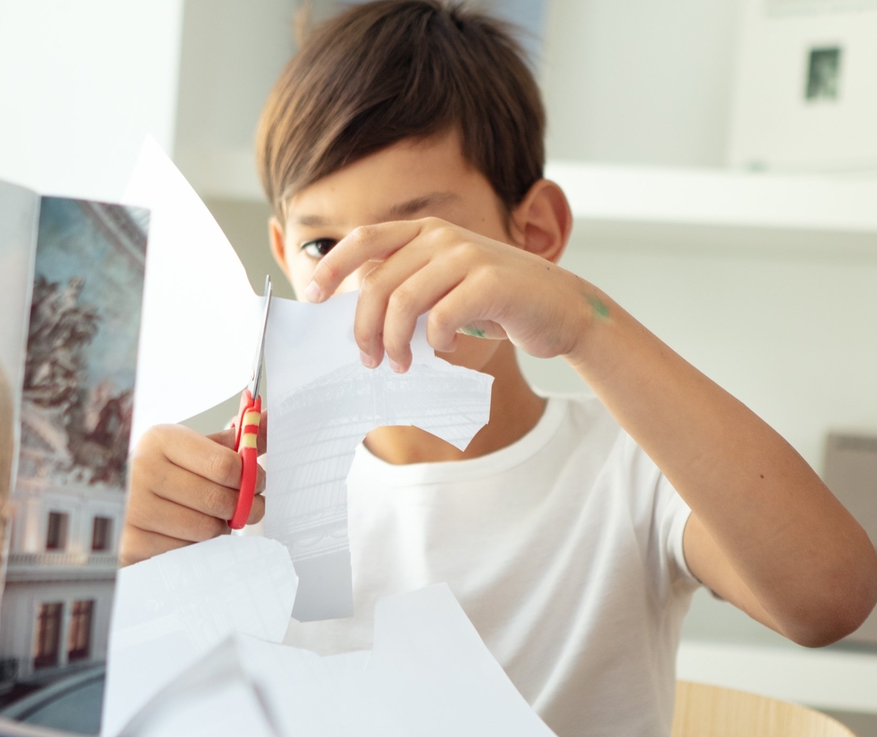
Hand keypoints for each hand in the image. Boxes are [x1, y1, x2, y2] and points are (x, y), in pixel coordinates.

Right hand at [120, 424, 264, 565]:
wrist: (121, 499)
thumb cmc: (165, 471)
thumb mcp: (195, 447)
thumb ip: (234, 440)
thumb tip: (269, 421)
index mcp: (161, 440)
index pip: (225, 465)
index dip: (250, 477)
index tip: (256, 482)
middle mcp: (142, 470)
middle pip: (219, 500)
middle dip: (242, 507)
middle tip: (246, 506)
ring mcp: (133, 509)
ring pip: (206, 530)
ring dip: (219, 528)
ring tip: (211, 517)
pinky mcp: (131, 543)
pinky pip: (187, 551)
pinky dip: (197, 546)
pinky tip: (188, 532)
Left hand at [302, 218, 606, 370]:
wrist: (563, 309)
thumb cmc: (497, 305)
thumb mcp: (446, 289)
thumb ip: (409, 290)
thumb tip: (357, 321)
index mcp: (426, 232)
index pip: (365, 240)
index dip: (332, 266)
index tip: (312, 297)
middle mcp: (443, 236)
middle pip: (378, 282)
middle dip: (364, 328)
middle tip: (369, 360)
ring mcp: (468, 255)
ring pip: (403, 302)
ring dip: (395, 342)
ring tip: (400, 364)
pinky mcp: (491, 282)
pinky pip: (442, 317)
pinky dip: (435, 341)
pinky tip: (444, 349)